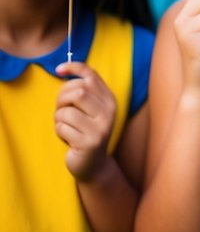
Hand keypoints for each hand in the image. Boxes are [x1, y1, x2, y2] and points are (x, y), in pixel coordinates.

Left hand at [53, 61, 118, 181]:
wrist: (93, 163)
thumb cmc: (84, 131)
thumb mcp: (88, 109)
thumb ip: (83, 90)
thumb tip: (64, 69)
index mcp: (109, 100)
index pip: (92, 76)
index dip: (74, 67)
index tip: (59, 70)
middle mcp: (109, 112)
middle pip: (77, 92)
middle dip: (61, 99)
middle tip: (61, 109)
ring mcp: (101, 128)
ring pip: (66, 111)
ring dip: (58, 119)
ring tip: (66, 127)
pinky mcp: (90, 142)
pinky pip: (62, 127)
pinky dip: (59, 131)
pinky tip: (68, 138)